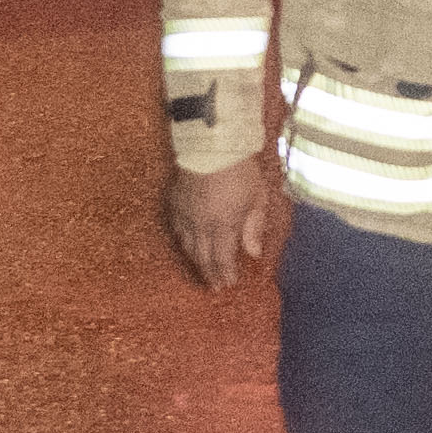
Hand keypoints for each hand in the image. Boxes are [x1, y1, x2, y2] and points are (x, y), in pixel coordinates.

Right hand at [163, 151, 279, 286]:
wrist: (211, 145)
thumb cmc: (241, 170)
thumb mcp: (257, 198)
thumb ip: (254, 227)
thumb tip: (254, 254)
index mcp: (223, 225)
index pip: (223, 258)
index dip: (226, 274)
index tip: (229, 285)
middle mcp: (200, 224)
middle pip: (203, 256)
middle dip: (210, 274)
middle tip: (215, 287)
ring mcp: (185, 214)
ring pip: (187, 245)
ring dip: (196, 261)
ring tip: (202, 271)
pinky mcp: (174, 202)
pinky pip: (176, 229)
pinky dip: (183, 241)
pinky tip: (187, 246)